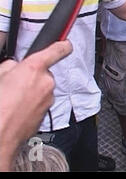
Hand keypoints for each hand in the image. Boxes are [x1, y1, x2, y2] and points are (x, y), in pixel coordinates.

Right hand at [0, 40, 71, 170]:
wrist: (0, 135)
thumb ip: (11, 66)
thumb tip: (15, 66)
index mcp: (34, 68)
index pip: (56, 50)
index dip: (63, 45)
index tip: (66, 43)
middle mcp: (46, 82)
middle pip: (43, 73)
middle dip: (31, 76)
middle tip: (13, 85)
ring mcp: (48, 98)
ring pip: (41, 88)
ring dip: (31, 91)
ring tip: (12, 100)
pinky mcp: (46, 112)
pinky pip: (40, 102)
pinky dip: (31, 103)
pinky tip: (16, 109)